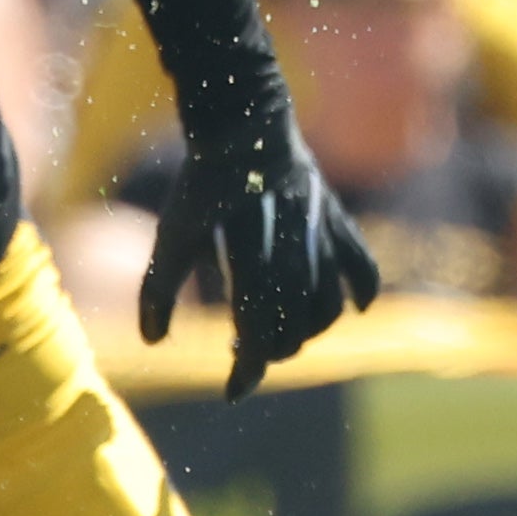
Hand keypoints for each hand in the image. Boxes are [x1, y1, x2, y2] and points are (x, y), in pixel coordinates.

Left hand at [139, 110, 380, 395]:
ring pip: (330, 306)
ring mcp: (321, 237)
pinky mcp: (337, 221)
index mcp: (252, 260)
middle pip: (295, 329)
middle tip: (247, 354)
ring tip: (284, 336)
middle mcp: (294, 253)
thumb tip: (153, 342)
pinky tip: (353, 310)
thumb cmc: (202, 185)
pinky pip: (362, 266)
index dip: (247, 371)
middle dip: (272, 352)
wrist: (245, 123)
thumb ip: (158, 289)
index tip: (233, 391)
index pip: (257, 335)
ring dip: (308, 331)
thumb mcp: (173, 234)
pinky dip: (362, 292)